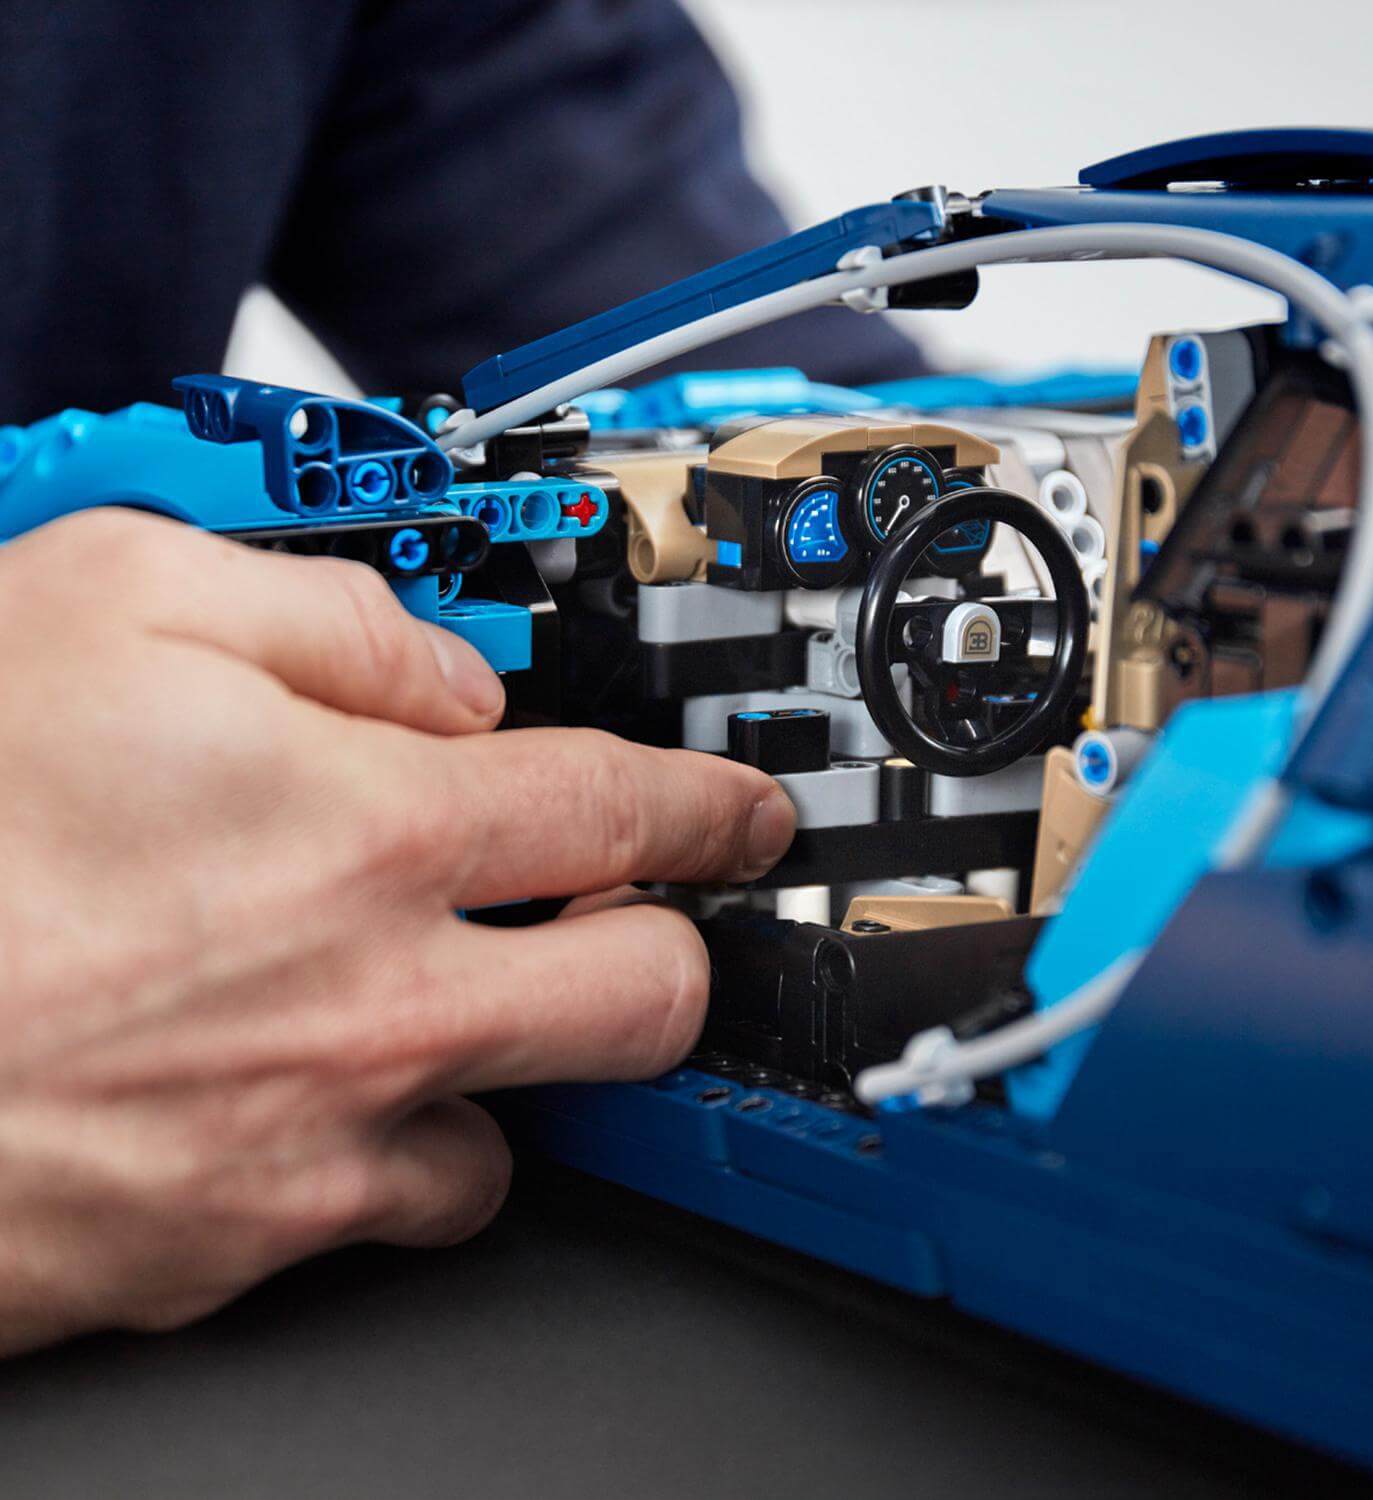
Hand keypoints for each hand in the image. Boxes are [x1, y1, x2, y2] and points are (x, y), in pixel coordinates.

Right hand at [0, 510, 795, 1353]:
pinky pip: (396, 1203)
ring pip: (527, 1119)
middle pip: (645, 994)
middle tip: (623, 911)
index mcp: (368, 827)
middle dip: (665, 947)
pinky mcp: (243, 1242)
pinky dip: (391, 1144)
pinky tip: (309, 1080)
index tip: (745, 818)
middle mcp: (375, 995)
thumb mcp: (117, 597)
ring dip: (509, 1051)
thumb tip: (447, 677)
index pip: (629, 810)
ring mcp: (318, 1136)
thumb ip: (328, 617)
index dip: (712, 806)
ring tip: (421, 992)